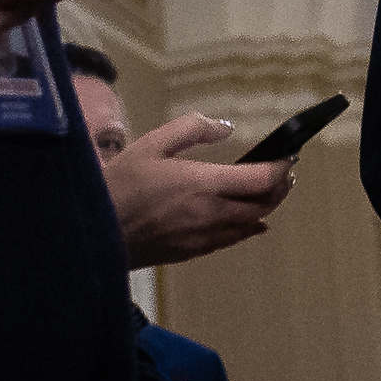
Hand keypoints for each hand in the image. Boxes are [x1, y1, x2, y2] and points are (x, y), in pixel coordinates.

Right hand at [103, 105, 292, 264]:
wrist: (92, 233)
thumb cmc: (120, 185)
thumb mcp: (152, 143)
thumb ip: (192, 129)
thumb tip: (225, 128)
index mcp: (203, 184)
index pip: (261, 180)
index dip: (281, 169)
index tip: (287, 158)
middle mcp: (210, 214)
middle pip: (263, 205)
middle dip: (280, 189)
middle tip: (285, 175)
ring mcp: (201, 237)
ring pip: (249, 226)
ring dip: (265, 208)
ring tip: (270, 193)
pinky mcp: (190, 252)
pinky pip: (229, 241)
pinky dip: (246, 228)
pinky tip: (250, 223)